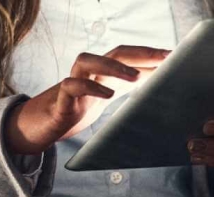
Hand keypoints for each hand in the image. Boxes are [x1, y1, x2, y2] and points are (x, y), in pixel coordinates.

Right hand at [4, 45, 169, 154]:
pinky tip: (107, 94)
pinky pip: (71, 86)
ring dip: (112, 65)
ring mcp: (70, 85)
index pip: (125, 56)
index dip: (149, 53)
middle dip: (139, 53)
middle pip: (111, 52)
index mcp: (99, 75)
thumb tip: (157, 87)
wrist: (38, 128)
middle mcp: (85, 74)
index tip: (175, 55)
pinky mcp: (59, 101)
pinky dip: (90, 86)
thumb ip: (123, 92)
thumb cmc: (72, 112)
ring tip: (135, 77)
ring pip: (86, 60)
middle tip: (164, 58)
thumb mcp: (102, 100)